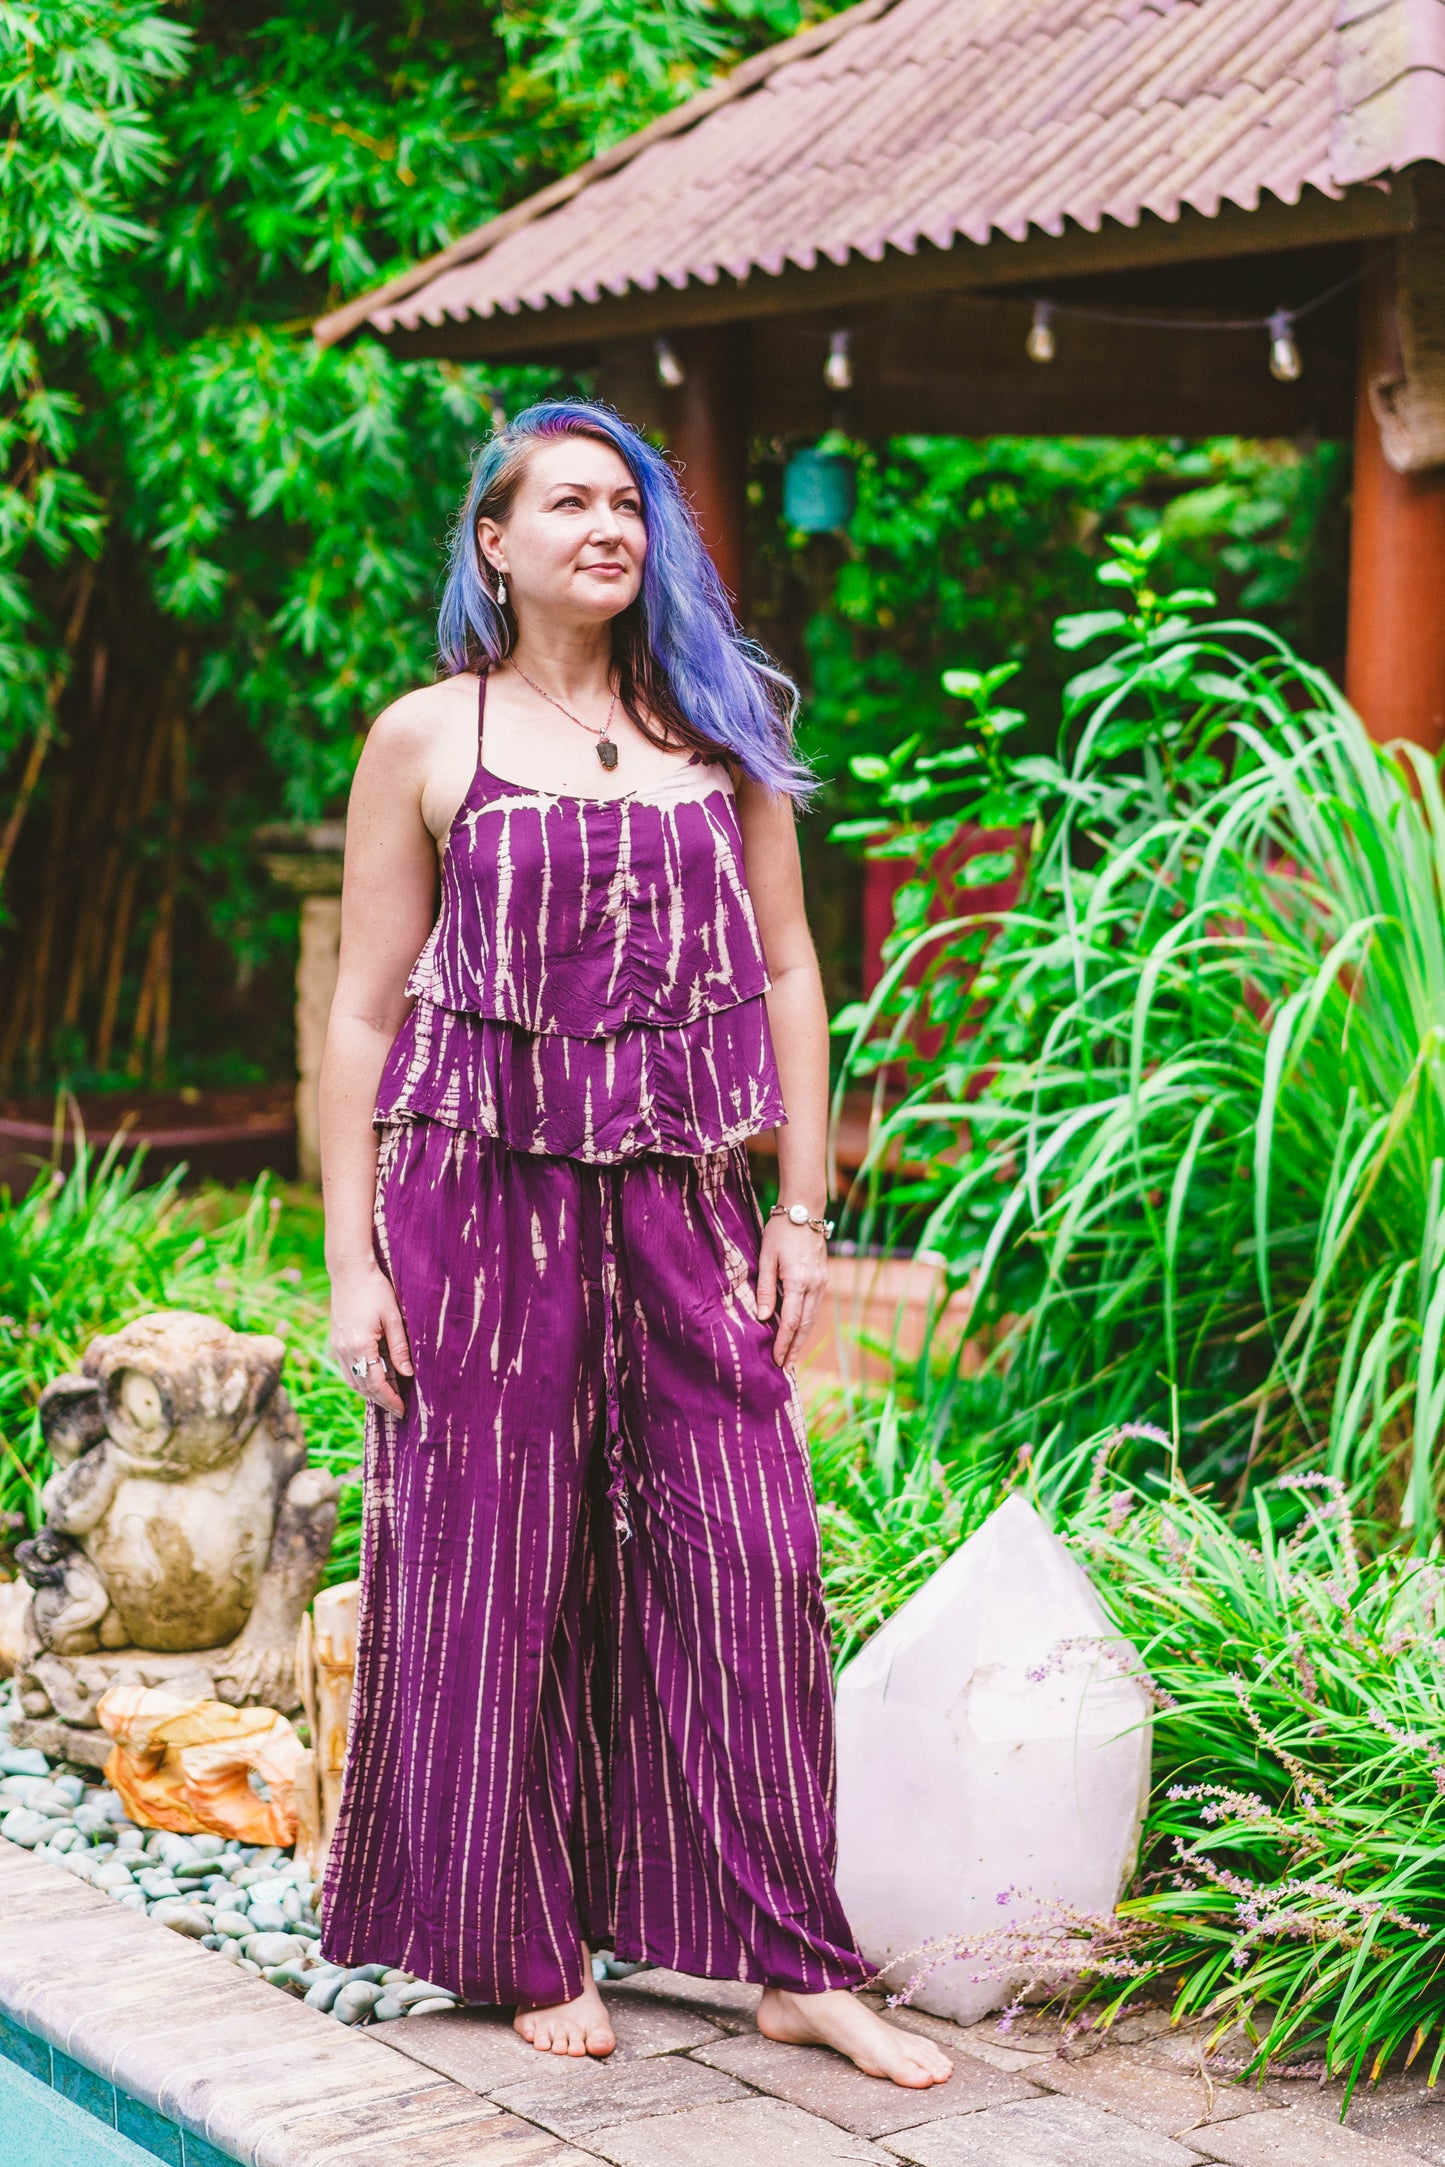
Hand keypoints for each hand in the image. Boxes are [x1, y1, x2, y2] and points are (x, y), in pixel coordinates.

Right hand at [329, 1259, 412, 1417]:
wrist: (349, 1271)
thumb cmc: (375, 1289)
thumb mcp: (394, 1317)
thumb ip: (400, 1347)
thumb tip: (408, 1374)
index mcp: (360, 1346)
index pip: (376, 1384)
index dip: (390, 1400)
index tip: (403, 1411)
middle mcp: (345, 1351)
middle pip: (363, 1387)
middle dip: (381, 1401)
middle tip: (398, 1410)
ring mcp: (337, 1347)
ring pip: (352, 1381)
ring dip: (369, 1393)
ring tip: (388, 1399)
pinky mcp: (336, 1341)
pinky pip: (347, 1370)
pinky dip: (360, 1380)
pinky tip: (373, 1380)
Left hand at [756, 1217, 828, 1368]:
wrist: (805, 1210)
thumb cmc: (780, 1231)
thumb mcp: (766, 1257)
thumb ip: (765, 1288)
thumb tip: (763, 1317)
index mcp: (798, 1280)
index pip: (790, 1320)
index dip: (783, 1342)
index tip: (776, 1360)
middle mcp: (815, 1285)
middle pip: (805, 1325)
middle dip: (794, 1348)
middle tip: (786, 1369)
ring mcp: (822, 1282)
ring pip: (813, 1318)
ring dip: (802, 1339)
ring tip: (792, 1357)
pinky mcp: (823, 1278)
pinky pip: (815, 1307)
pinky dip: (807, 1324)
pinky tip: (799, 1332)